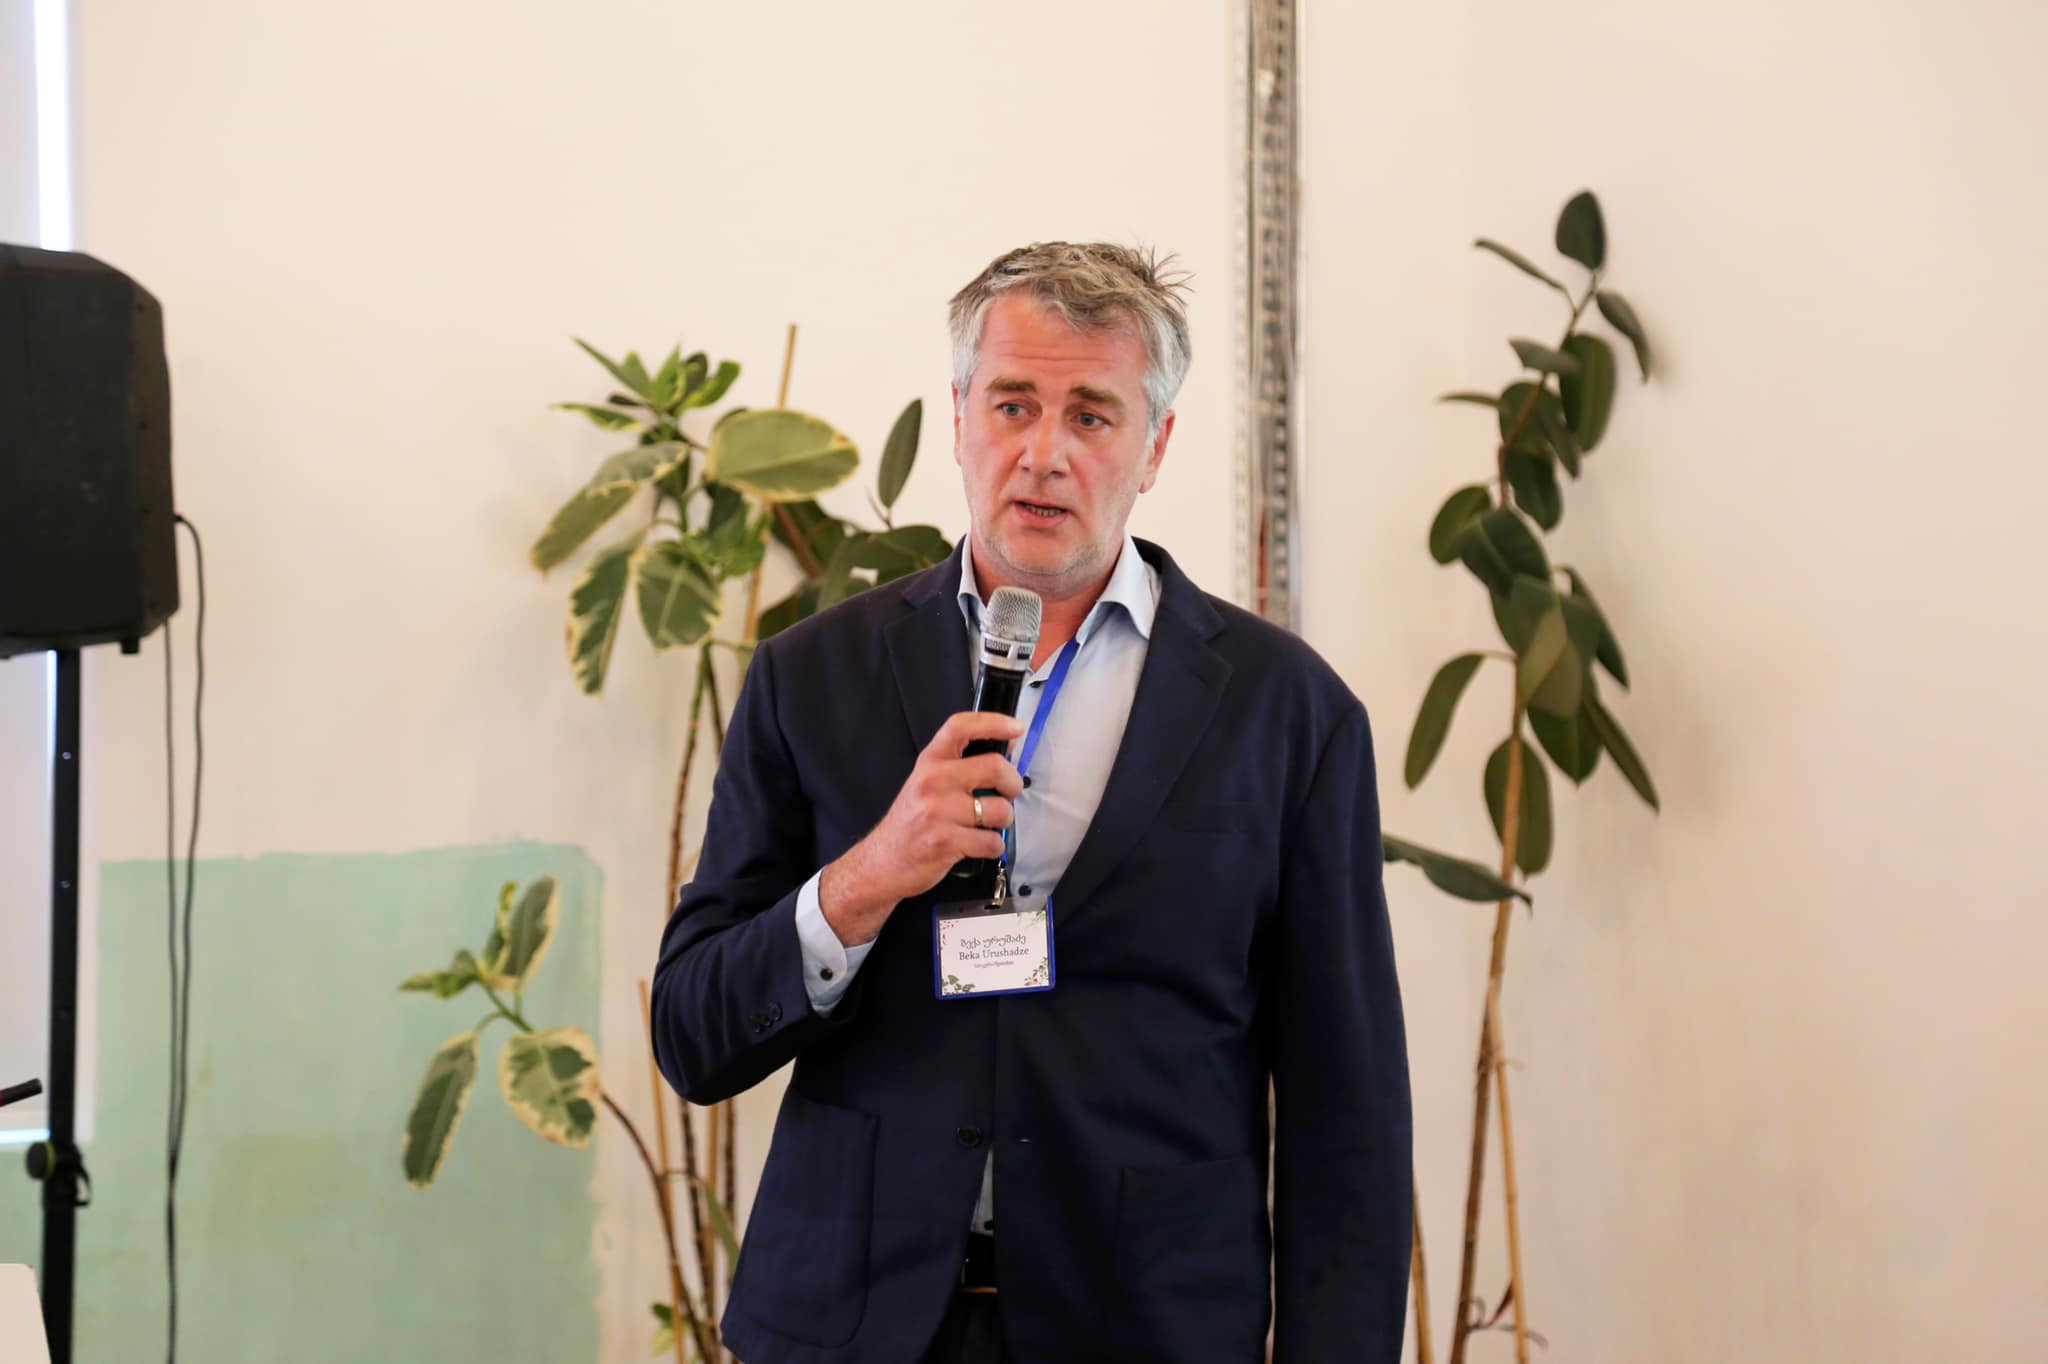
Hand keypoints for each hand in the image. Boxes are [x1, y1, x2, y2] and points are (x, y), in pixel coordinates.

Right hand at [819, 711, 1025, 946]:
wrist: (881, 862)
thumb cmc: (910, 823)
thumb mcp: (926, 783)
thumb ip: (961, 765)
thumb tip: (1007, 746)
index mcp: (929, 762)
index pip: (961, 727)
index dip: (994, 722)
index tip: (1015, 728)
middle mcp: (933, 781)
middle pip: (995, 767)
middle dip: (1013, 783)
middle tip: (1008, 793)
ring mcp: (938, 812)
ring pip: (1000, 810)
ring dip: (1004, 821)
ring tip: (987, 825)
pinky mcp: (945, 841)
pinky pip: (992, 842)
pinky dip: (993, 847)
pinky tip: (978, 846)